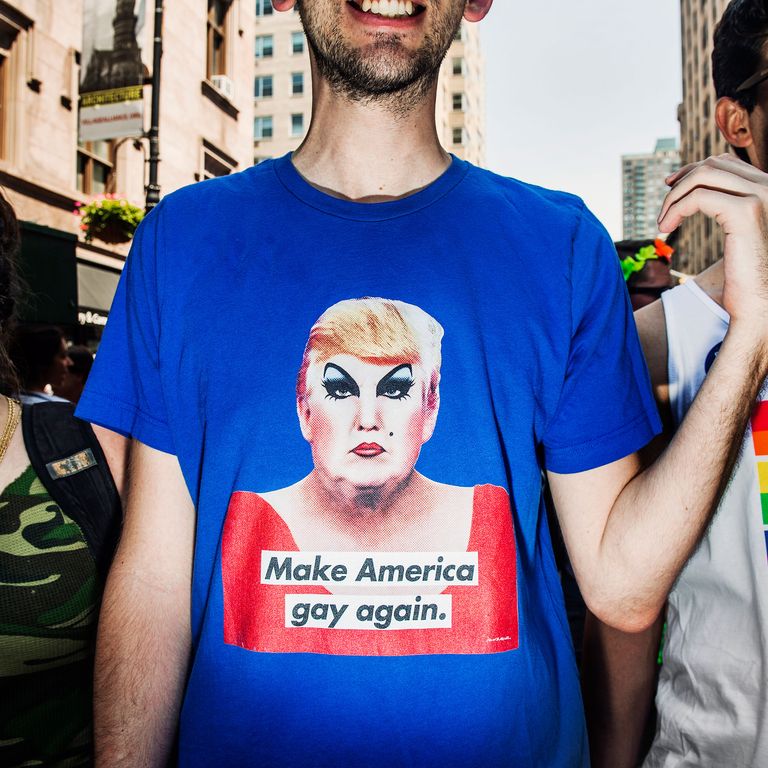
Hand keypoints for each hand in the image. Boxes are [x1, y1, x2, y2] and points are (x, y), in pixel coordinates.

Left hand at [657, 154, 767, 336]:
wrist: (760, 302)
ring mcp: (761, 196)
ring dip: (673, 197)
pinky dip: (675, 210)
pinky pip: (697, 198)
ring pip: (702, 176)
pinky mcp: (745, 212)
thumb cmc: (746, 273)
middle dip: (680, 182)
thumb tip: (695, 185)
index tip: (670, 186)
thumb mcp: (736, 232)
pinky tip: (666, 228)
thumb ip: (725, 205)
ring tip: (663, 223)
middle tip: (663, 208)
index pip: (725, 162)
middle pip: (712, 164)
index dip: (692, 170)